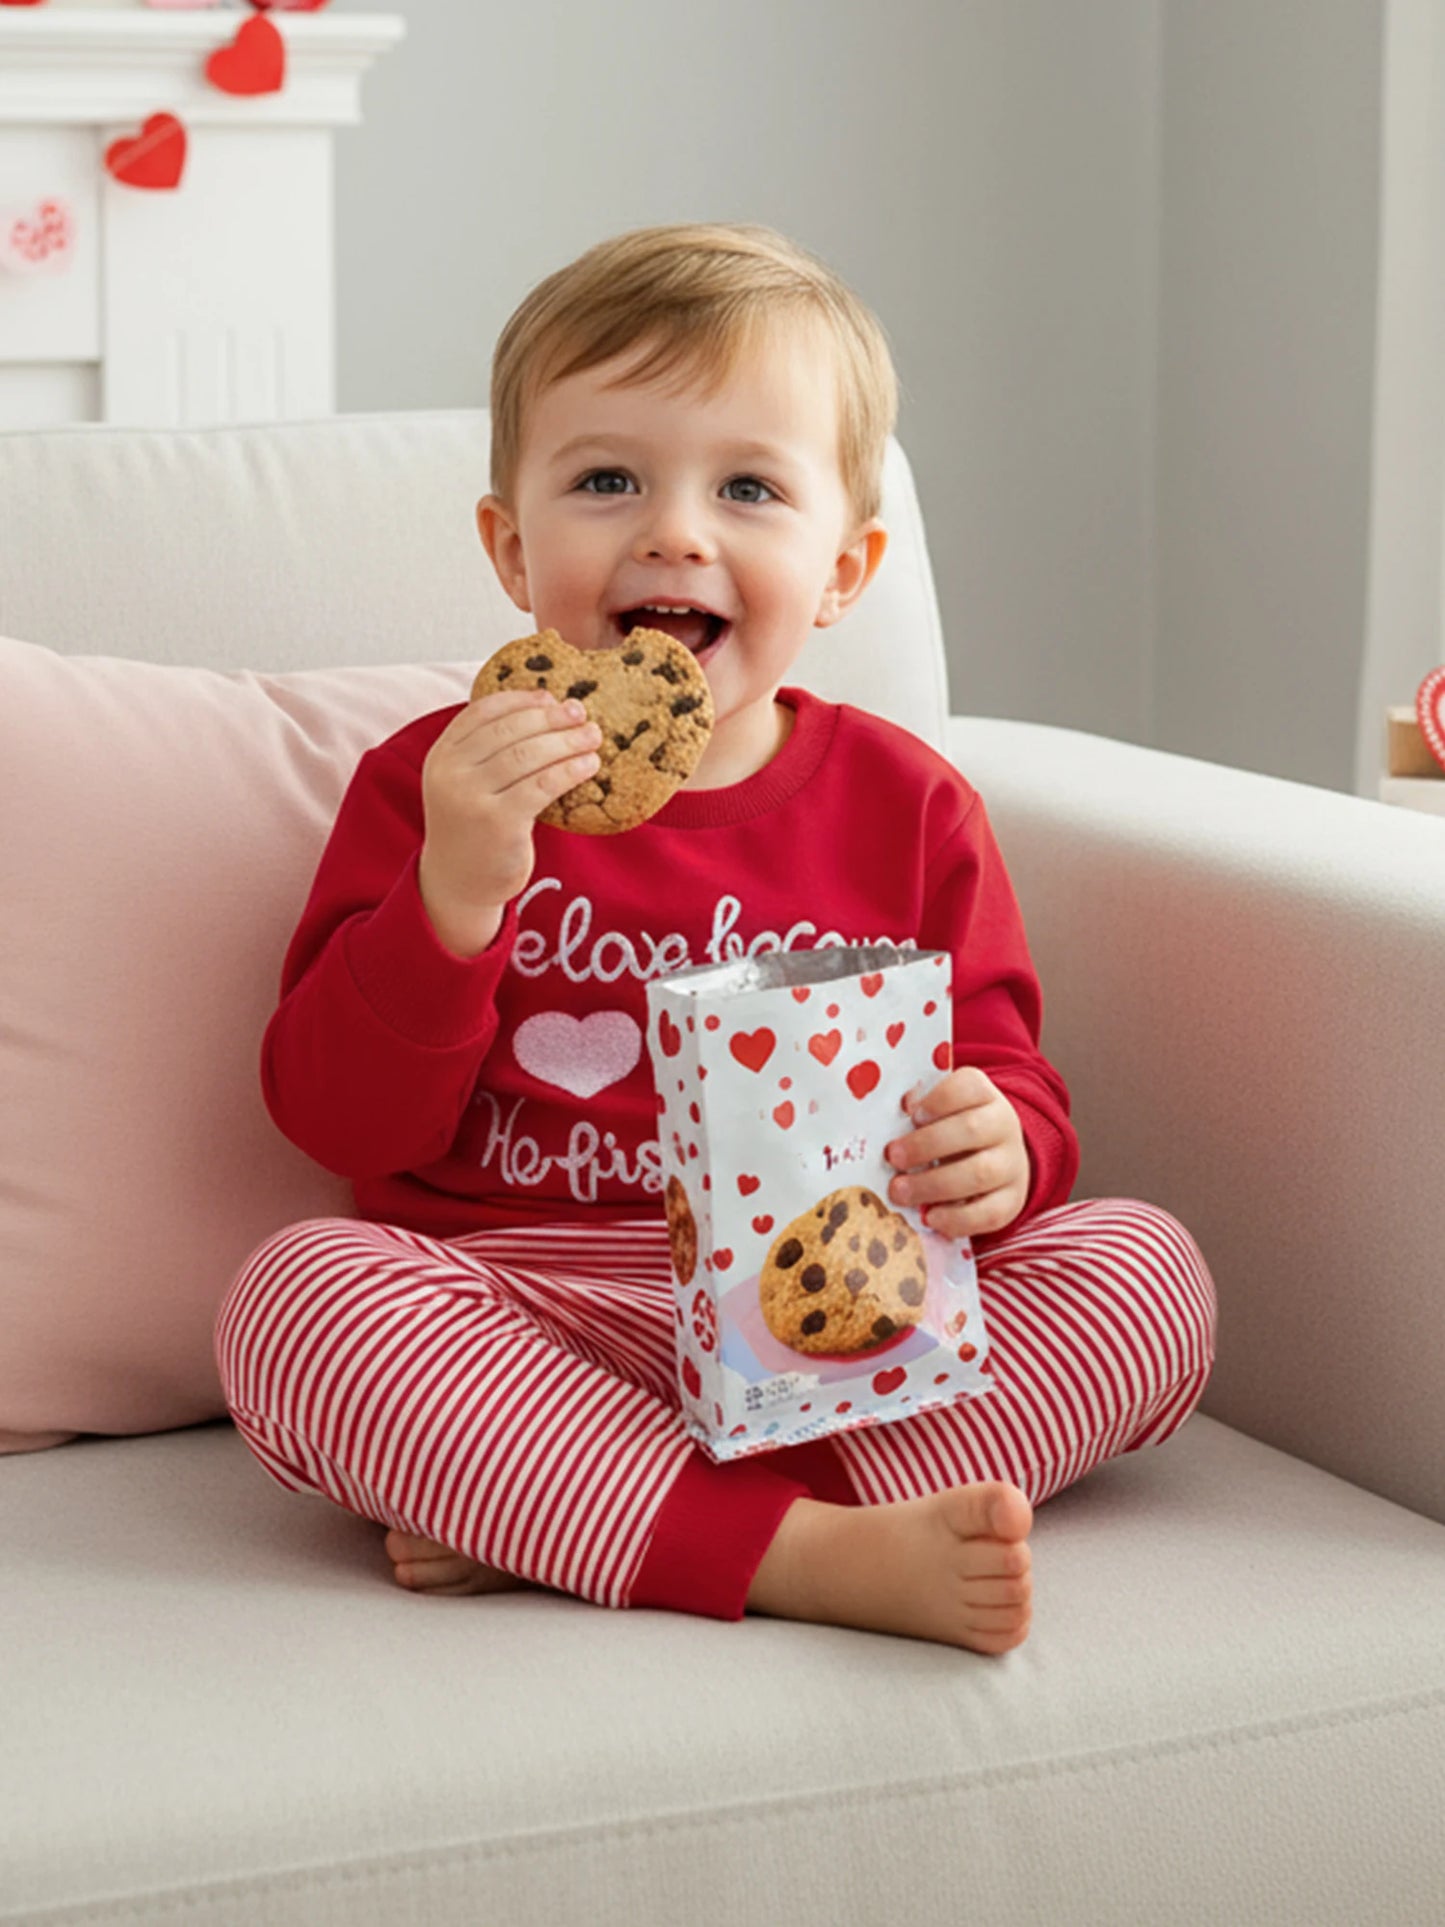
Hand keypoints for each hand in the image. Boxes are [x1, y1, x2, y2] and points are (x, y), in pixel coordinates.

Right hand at [418, 687, 601, 953]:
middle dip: (550, 718)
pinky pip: (543, 785)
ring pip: (528, 755)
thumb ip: (488, 749)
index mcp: (441, 755)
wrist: (459, 882)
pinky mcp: (499, 823)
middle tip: (581, 714)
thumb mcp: (466, 781)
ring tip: (592, 737)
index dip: (520, 700)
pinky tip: (589, 766)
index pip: (482, 712)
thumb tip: (546, 706)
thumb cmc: (473, 825)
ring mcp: (472, 798)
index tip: (551, 697)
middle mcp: (451, 773)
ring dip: (567, 741)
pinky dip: (570, 770)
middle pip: (510, 730)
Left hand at [883, 1066, 1029, 1238]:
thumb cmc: (953, 1131)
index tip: (910, 1114)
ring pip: (980, 1173)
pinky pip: (990, 1213)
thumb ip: (918, 1111)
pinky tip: (929, 1218)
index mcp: (984, 1095)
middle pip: (971, 1130)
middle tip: (893, 1158)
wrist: (998, 1159)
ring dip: (933, 1185)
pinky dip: (957, 1219)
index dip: (938, 1100)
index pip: (969, 1087)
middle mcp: (1004, 1125)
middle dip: (925, 1145)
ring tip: (899, 1192)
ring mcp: (1012, 1164)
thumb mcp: (941, 1112)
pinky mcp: (1013, 1200)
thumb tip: (893, 1113)